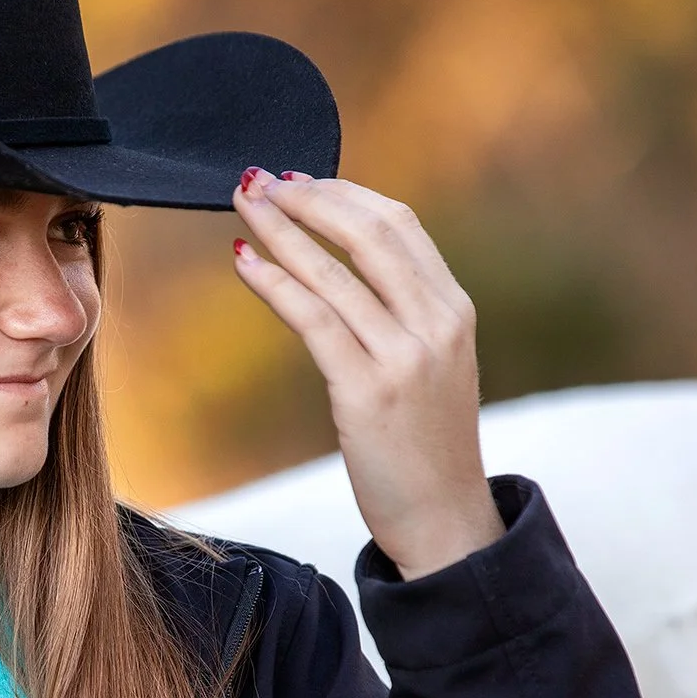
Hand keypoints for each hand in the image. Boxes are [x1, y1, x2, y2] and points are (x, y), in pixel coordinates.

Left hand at [231, 168, 504, 580]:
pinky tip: (243, 261)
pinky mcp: (367, 392)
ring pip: (333, 271)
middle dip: (308, 197)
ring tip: (242, 205)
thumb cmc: (427, 446)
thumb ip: (404, 315)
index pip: (399, 225)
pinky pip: (313, 319)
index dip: (345, 194)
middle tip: (259, 180)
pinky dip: (274, 282)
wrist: (445, 520)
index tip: (299, 178)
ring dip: (280, 229)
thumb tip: (346, 268)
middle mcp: (435, 324)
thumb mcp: (433, 366)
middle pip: (368, 232)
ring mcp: (404, 357)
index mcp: (454, 310)